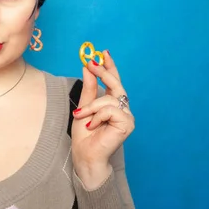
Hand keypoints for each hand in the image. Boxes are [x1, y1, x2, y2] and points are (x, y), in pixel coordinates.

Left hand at [71, 50, 134, 188]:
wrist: (85, 155)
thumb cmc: (84, 136)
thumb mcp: (83, 108)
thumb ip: (88, 89)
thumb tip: (88, 67)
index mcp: (112, 104)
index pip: (114, 81)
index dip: (110, 67)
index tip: (103, 53)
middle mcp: (122, 109)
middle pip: (116, 85)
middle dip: (103, 72)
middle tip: (91, 63)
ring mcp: (127, 116)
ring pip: (109, 99)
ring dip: (91, 106)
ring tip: (81, 117)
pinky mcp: (127, 124)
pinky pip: (111, 110)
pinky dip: (98, 116)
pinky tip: (92, 126)